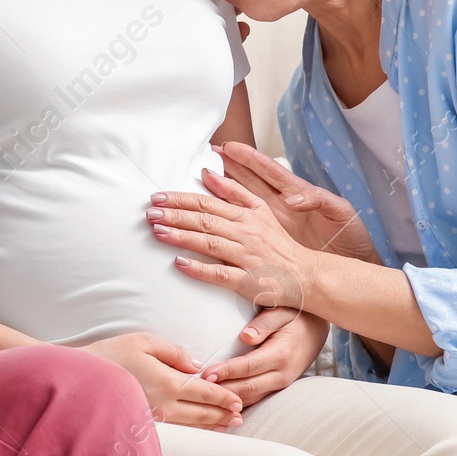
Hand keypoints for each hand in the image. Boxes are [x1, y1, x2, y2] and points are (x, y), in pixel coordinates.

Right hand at [83, 332, 242, 430]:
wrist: (78, 380)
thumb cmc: (109, 355)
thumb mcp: (143, 341)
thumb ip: (174, 352)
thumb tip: (196, 365)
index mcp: (167, 381)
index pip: (204, 392)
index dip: (223, 396)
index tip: (238, 400)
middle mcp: (164, 404)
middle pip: (201, 412)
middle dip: (223, 413)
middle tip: (241, 416)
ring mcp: (153, 418)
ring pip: (191, 425)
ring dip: (211, 425)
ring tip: (227, 425)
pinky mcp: (143, 425)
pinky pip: (176, 430)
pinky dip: (193, 431)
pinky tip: (199, 430)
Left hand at [147, 167, 316, 309]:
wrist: (307, 276)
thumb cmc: (279, 245)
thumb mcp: (261, 211)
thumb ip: (235, 192)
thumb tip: (207, 174)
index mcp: (247, 215)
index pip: (207, 203)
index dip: (180, 199)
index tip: (157, 197)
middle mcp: (246, 232)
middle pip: (205, 220)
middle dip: (175, 214)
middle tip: (149, 212)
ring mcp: (247, 256)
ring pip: (210, 243)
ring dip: (182, 237)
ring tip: (157, 232)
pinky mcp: (249, 281)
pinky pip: (221, 274)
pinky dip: (200, 268)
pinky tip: (180, 264)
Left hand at [204, 307, 329, 408]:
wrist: (316, 331)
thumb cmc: (296, 317)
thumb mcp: (282, 312)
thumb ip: (264, 323)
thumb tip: (246, 336)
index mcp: (281, 354)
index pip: (249, 366)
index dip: (227, 371)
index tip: (207, 374)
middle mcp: (281, 374)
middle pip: (247, 388)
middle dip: (222, 391)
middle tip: (198, 390)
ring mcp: (279, 385)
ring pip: (250, 399)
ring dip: (227, 402)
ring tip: (203, 400)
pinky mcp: (275, 389)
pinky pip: (254, 401)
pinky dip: (236, 406)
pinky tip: (218, 409)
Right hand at [215, 141, 381, 263]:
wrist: (349, 268)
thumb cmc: (349, 237)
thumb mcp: (341, 213)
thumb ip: (319, 200)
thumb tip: (296, 199)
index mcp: (298, 193)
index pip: (269, 170)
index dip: (249, 158)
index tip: (230, 147)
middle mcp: (282, 205)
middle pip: (250, 180)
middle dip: (229, 166)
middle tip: (208, 154)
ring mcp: (274, 222)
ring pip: (243, 199)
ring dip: (223, 188)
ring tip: (202, 176)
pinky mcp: (271, 240)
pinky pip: (246, 225)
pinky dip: (229, 217)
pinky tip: (212, 213)